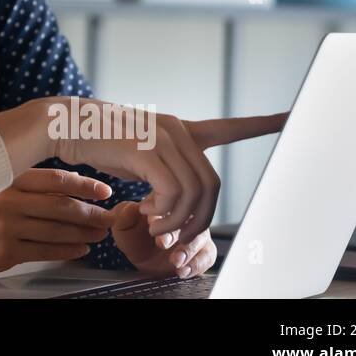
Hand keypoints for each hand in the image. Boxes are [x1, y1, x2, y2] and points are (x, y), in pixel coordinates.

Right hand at [0, 168, 116, 277]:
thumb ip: (23, 181)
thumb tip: (68, 183)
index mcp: (6, 178)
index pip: (53, 179)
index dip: (83, 185)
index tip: (104, 191)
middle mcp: (7, 201)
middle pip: (60, 206)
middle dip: (90, 213)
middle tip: (109, 216)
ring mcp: (6, 227)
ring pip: (56, 230)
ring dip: (83, 233)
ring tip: (99, 234)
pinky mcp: (6, 251)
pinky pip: (45, 251)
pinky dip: (67, 251)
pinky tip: (80, 249)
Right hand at [26, 97, 286, 244]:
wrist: (65, 123)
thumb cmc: (97, 142)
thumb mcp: (137, 152)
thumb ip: (162, 167)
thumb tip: (174, 201)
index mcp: (179, 129)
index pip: (229, 127)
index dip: (262, 125)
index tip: (291, 117)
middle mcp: (177, 130)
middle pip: (211, 185)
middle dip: (199, 221)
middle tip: (174, 239)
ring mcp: (163, 137)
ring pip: (193, 193)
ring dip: (177, 222)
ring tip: (155, 230)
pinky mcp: (146, 149)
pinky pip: (171, 193)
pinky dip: (162, 213)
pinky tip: (144, 214)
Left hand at [109, 200, 216, 277]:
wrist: (144, 259)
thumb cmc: (135, 237)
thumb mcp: (123, 227)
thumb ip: (123, 217)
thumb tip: (132, 208)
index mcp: (164, 203)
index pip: (167, 202)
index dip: (159, 214)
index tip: (151, 225)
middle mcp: (184, 216)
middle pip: (186, 219)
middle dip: (173, 233)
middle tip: (162, 243)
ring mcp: (195, 232)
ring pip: (199, 237)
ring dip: (187, 250)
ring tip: (175, 260)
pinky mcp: (204, 250)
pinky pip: (208, 255)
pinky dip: (197, 264)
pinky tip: (183, 270)